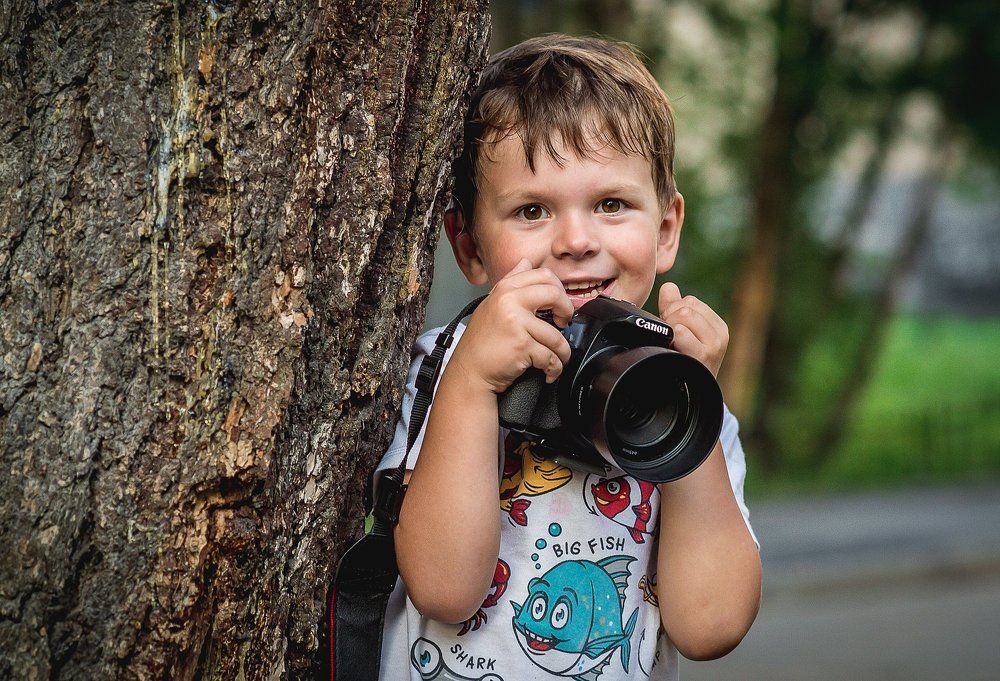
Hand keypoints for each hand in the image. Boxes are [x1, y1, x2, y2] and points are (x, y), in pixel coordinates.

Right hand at [450, 259, 573, 392]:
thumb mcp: (492, 304)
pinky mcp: (522, 345)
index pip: (543, 275)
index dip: (558, 289)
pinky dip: (554, 368)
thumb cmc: (481, 343)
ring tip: (557, 358)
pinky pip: (550, 356)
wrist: (469, 371)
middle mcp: (509, 301)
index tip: (558, 305)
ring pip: (556, 335)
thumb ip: (511, 282)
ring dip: (562, 352)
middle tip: (564, 323)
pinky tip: (548, 371)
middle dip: (567, 310)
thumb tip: (526, 263)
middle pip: (554, 293)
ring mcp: (516, 322)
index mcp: (504, 289)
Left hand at [658, 282, 728, 376]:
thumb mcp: (681, 333)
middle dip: (670, 319)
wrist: (690, 399)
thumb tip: (669, 286)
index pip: (690, 300)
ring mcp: (714, 346)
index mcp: (717, 326)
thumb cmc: (684, 366)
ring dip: (670, 329)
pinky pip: (680, 332)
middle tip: (670, 340)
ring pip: (683, 315)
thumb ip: (674, 307)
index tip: (673, 332)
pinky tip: (673, 352)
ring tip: (672, 346)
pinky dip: (672, 339)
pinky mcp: (704, 356)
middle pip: (686, 306)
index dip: (673, 313)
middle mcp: (720, 335)